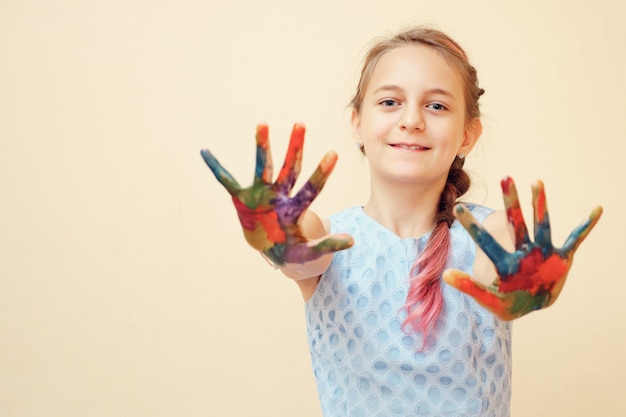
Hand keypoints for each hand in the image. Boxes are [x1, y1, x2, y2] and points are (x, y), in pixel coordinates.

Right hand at [200, 123, 352, 265]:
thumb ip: (328, 246)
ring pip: (263, 167)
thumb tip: (353, 240)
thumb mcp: (308, 253)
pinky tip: (205, 152)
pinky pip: (226, 181)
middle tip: (301, 124)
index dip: (321, 173)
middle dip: (295, 148)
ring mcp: (261, 195)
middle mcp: (280, 195)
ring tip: (263, 124)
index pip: (311, 187)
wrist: (270, 250)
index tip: (333, 154)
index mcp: (296, 207)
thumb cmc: (291, 250)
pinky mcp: (242, 199)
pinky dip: (216, 168)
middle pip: (290, 168)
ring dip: (263, 146)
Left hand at [443, 177, 602, 320]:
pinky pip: (575, 239)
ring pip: (541, 224)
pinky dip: (586, 226)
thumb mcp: (488, 299)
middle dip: (511, 202)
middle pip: (516, 222)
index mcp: (504, 262)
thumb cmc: (507, 304)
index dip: (472, 225)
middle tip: (505, 177)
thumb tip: (445, 274)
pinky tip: (597, 210)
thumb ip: (469, 288)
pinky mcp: (560, 258)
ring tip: (536, 182)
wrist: (532, 307)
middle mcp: (522, 252)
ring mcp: (542, 253)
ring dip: (540, 204)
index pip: (484, 240)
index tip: (457, 208)